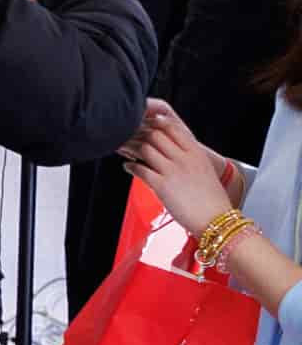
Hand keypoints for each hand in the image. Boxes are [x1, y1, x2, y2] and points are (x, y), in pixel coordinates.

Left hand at [132, 100, 242, 232]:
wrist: (217, 220)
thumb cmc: (210, 199)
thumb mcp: (203, 169)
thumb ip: (188, 156)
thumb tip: (169, 149)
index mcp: (196, 153)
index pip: (172, 127)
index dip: (155, 123)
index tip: (146, 126)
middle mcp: (185, 158)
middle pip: (155, 134)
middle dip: (140, 135)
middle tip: (132, 139)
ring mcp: (173, 171)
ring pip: (145, 148)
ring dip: (131, 149)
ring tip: (128, 152)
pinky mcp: (162, 185)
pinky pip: (139, 169)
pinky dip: (130, 166)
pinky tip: (129, 167)